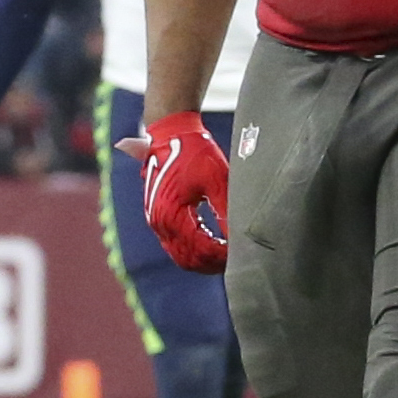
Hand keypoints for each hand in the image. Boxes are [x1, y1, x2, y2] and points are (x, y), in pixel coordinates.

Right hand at [135, 108, 228, 275]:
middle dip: (213, 263)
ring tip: (227, 254)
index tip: (242, 251)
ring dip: (203, 259)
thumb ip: (226, 211)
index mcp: (172, 214)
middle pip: (188, 260)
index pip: (201, 249)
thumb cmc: (195, 153)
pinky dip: (194, 250)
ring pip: (180, 256)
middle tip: (237, 257)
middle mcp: (159, 222)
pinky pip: (175, 245)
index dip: (223, 255)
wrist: (170, 134)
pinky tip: (214, 243)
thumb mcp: (217, 180)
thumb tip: (239, 237)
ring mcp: (155, 221)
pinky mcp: (157, 217)